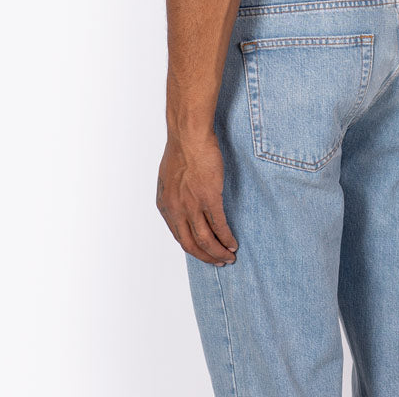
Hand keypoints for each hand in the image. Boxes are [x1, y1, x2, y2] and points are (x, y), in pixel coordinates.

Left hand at [157, 130, 238, 264]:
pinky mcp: (209, 198)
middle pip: (191, 244)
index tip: (204, 252)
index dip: (193, 248)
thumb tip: (183, 204)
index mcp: (165, 206)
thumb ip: (175, 196)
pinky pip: (219, 225)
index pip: (179, 236)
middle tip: (218, 262)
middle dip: (206, 257)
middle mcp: (176, 210)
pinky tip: (233, 243)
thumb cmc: (180, 150)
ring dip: (218, 252)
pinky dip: (227, 238)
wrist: (188, 136)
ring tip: (228, 257)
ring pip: (206, 240)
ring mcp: (192, 205)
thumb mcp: (169, 179)